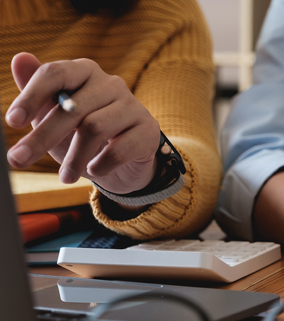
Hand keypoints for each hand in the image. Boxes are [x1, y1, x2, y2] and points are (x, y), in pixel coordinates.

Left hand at [5, 53, 159, 194]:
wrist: (125, 163)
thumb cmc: (83, 135)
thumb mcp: (54, 116)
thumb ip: (37, 93)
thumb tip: (19, 58)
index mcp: (84, 72)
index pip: (56, 74)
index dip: (31, 96)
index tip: (13, 122)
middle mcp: (111, 83)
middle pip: (73, 107)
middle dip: (43, 136)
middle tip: (19, 160)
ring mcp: (133, 105)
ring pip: (95, 128)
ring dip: (74, 158)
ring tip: (65, 177)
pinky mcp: (149, 129)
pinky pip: (120, 148)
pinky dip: (101, 164)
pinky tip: (94, 171)